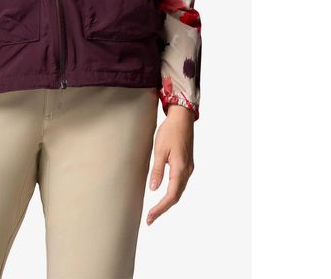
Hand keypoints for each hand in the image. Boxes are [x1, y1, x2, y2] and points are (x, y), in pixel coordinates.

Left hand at [146, 104, 194, 224]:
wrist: (182, 118)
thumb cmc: (170, 132)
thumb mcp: (160, 150)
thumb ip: (157, 170)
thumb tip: (153, 189)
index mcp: (180, 169)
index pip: (171, 196)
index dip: (160, 208)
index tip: (150, 217)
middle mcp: (187, 172)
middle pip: (176, 196)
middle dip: (163, 208)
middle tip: (149, 219)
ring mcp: (188, 168)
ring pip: (179, 191)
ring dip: (167, 202)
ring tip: (154, 210)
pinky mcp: (186, 164)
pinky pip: (179, 184)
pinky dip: (172, 192)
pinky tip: (164, 194)